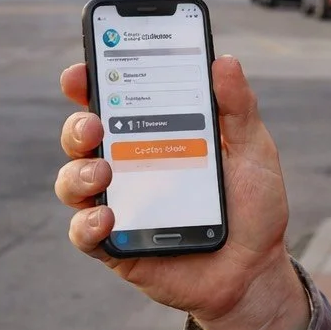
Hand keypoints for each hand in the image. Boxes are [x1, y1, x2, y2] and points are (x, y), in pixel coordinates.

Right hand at [55, 58, 307, 329]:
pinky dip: (87, 224)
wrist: (257, 268)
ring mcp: (118, 205)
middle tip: (93, 125)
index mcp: (155, 132)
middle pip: (82, 137)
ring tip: (103, 173)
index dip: (89, 81)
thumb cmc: (253, 204)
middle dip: (77, 126)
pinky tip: (106, 218)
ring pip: (73, 181)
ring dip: (78, 173)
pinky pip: (84, 233)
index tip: (81, 72)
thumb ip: (238, 108)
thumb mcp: (253, 150)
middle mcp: (128, 164)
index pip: (111, 98)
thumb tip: (226, 61)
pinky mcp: (116, 245)